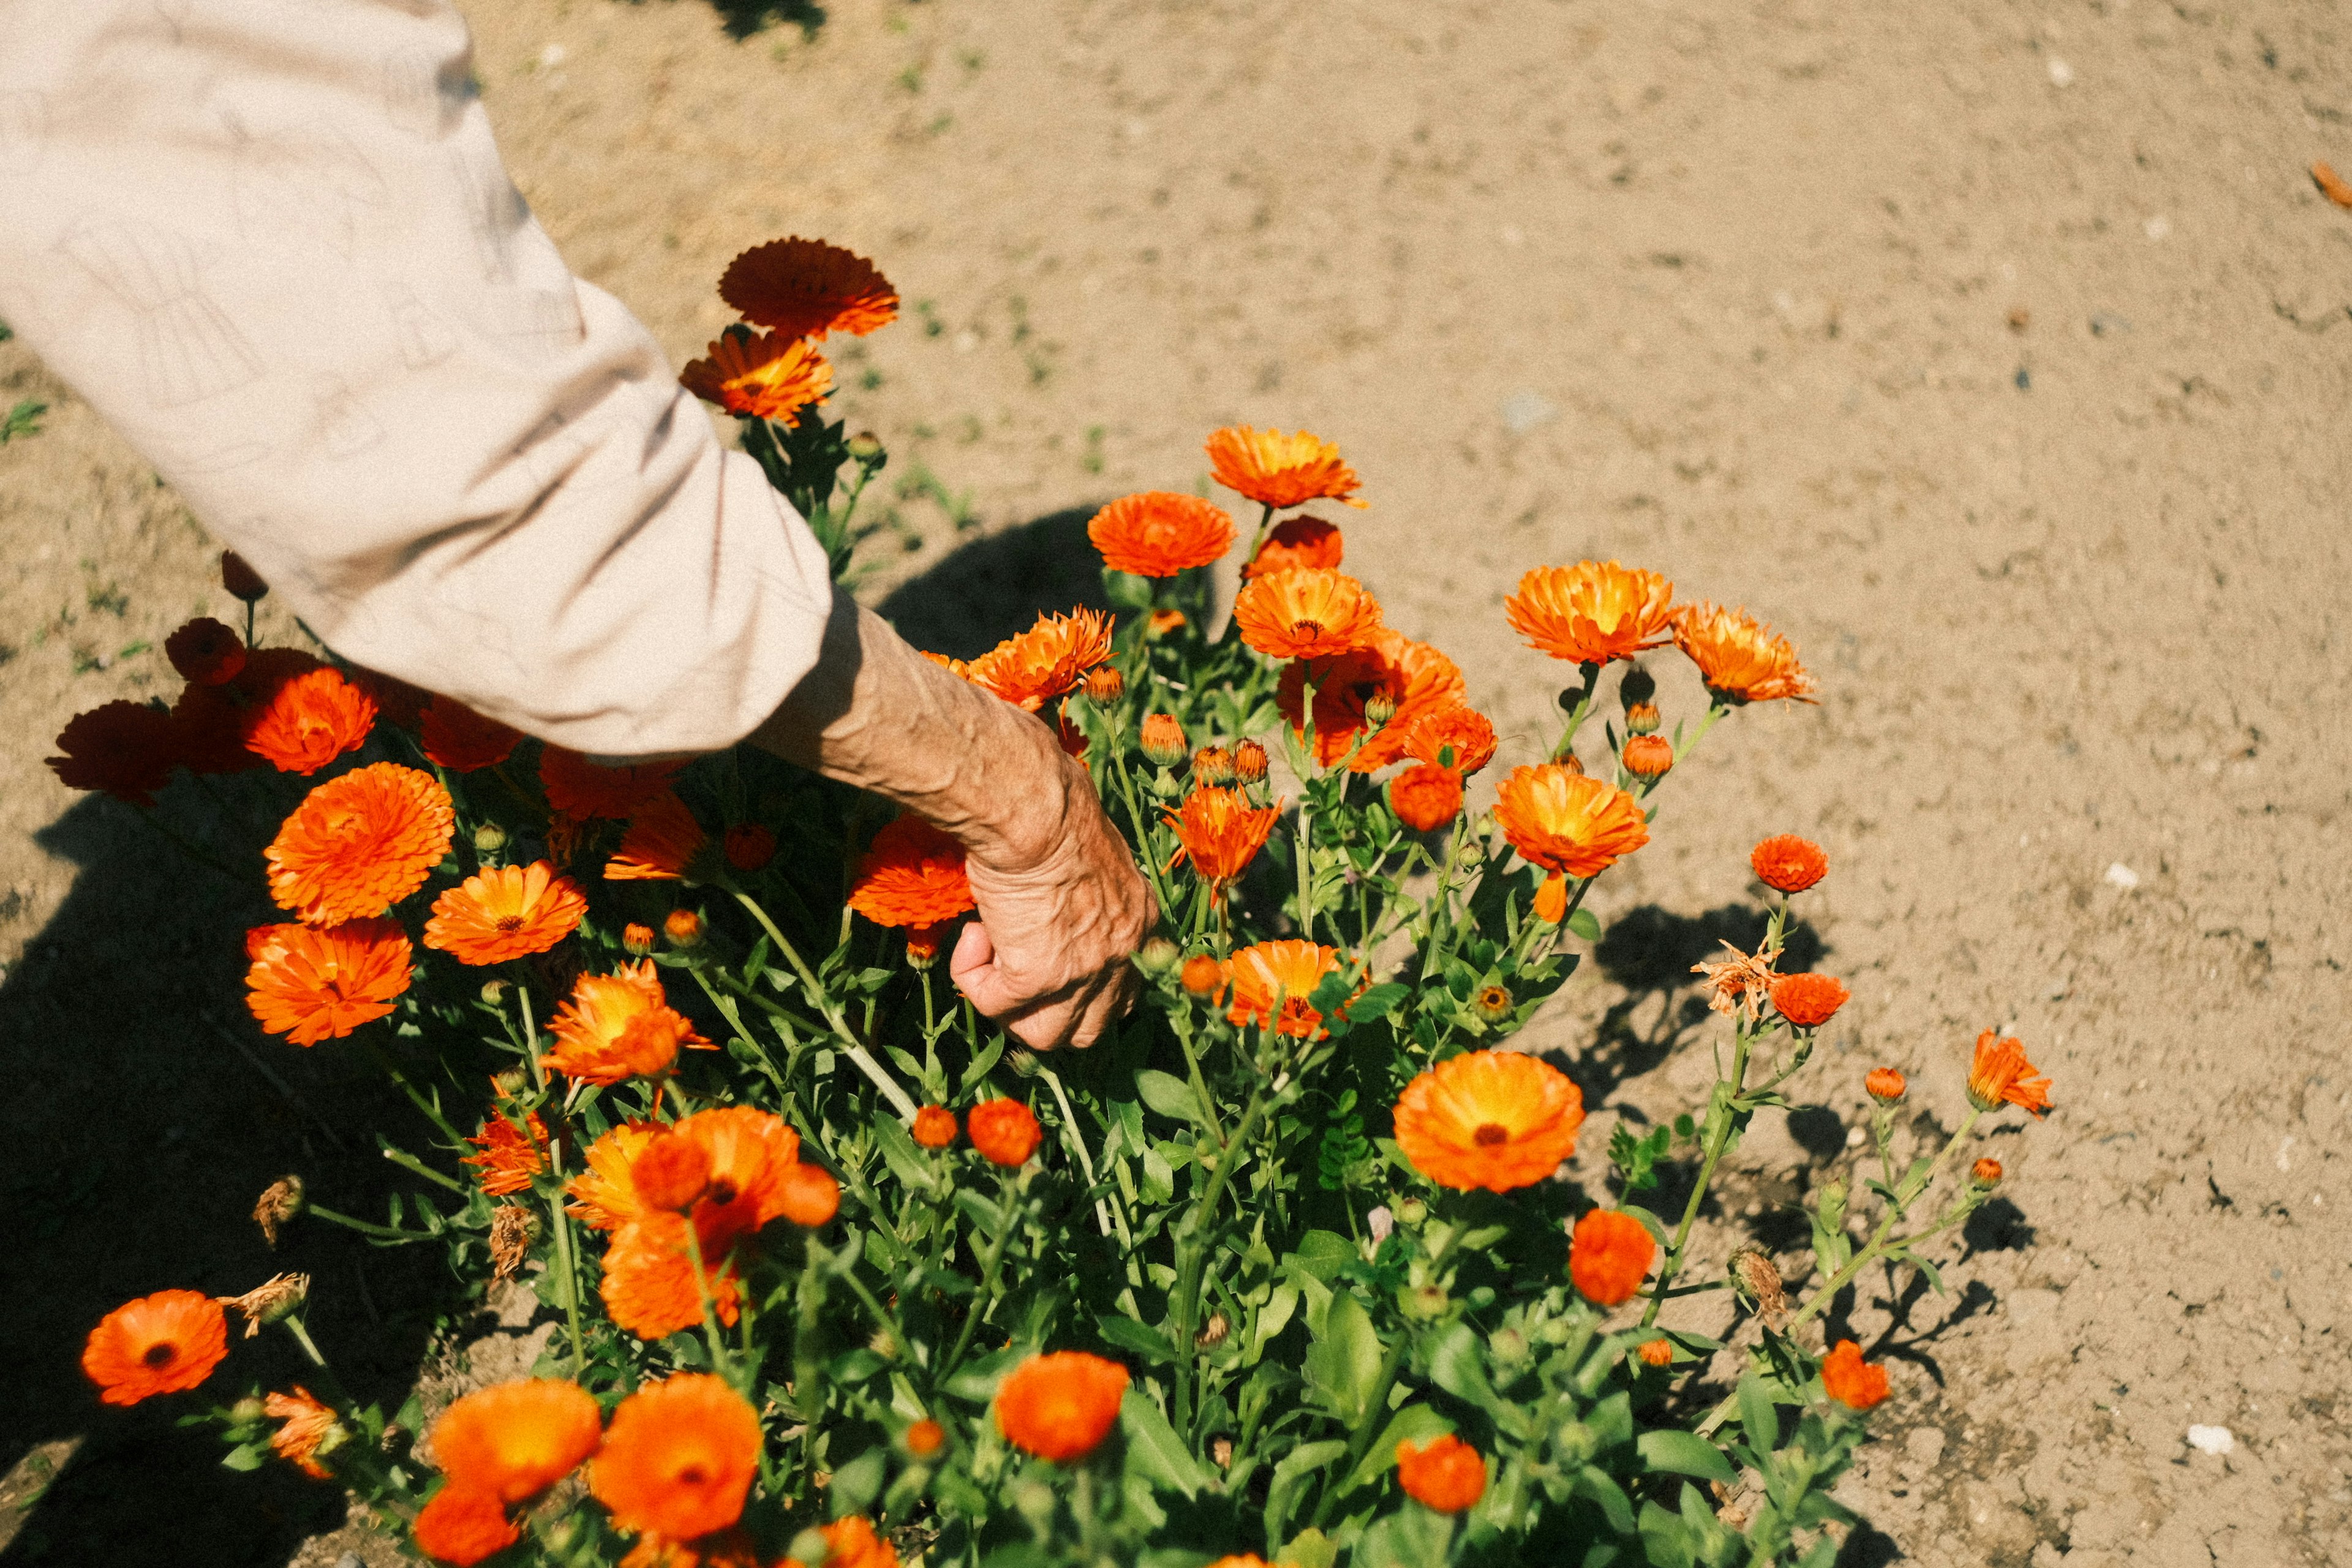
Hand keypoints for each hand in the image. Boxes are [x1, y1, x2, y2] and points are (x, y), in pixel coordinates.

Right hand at [951, 753, 1154, 1049]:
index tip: (1048, 969)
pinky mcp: (1039, 979)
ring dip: (1009, 1007)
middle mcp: (1125, 956)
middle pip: (1090, 1029)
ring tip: (989, 955)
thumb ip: (1081, 896)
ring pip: (1046, 1036)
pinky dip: (974, 976)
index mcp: (1141, 923)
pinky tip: (974, 935)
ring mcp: (1086, 974)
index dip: (1083, 994)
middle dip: (1047, 1013)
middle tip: (1011, 972)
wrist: (1035, 810)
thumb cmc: (1053, 813)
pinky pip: (996, 1005)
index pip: (1125, 992)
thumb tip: (1046, 913)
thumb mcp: (1087, 859)